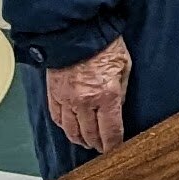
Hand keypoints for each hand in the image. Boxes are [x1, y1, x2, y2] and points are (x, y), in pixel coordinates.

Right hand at [45, 38, 131, 154]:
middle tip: (103, 148)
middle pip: (90, 135)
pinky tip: (71, 129)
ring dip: (81, 139)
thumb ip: (121, 91)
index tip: (115, 149)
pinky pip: (57, 118)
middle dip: (98, 144)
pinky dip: (65, 127)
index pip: (111, 131)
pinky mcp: (53, 94)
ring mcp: (66, 99)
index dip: (113, 144)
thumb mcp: (124, 67)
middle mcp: (84, 102)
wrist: (76, 31)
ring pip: (72, 131)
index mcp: (106, 95)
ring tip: (87, 142)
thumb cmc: (104, 44)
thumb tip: (118, 108)